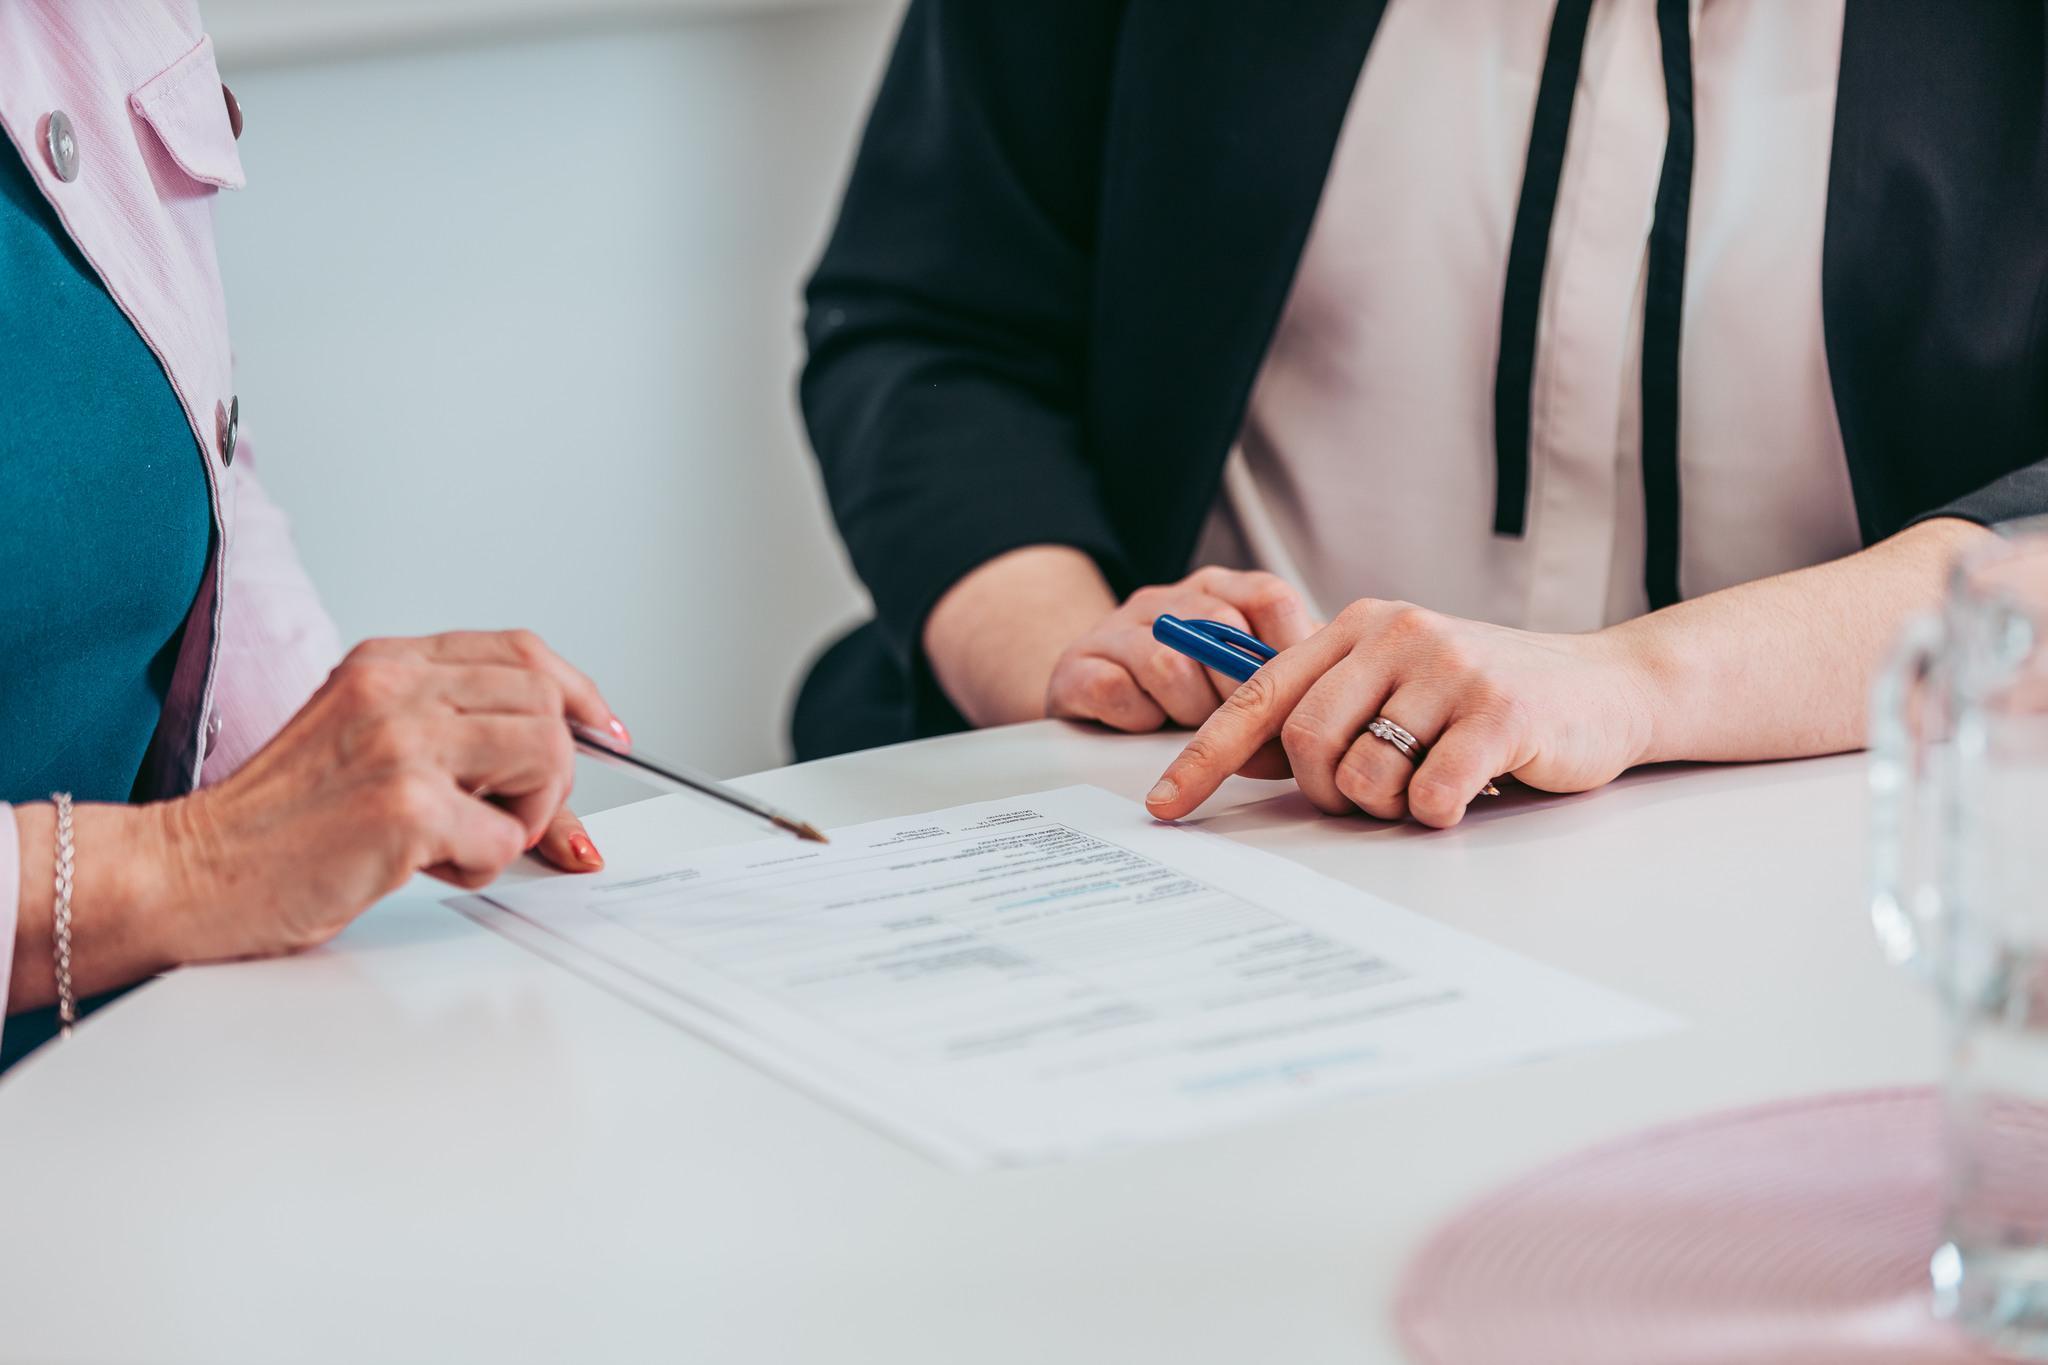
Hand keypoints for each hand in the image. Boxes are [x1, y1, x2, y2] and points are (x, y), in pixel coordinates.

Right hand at [165, 630, 622, 960]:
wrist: (188, 872)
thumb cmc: (274, 825)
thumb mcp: (370, 749)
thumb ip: (457, 740)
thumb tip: (572, 762)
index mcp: (386, 663)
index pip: (520, 652)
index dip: (578, 693)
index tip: (604, 731)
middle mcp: (394, 687)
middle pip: (546, 704)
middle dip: (550, 773)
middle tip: (507, 814)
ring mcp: (400, 741)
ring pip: (544, 757)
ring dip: (525, 816)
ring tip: (464, 839)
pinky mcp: (404, 805)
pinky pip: (503, 836)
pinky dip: (481, 863)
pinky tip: (424, 865)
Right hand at [1047, 566, 1317, 729]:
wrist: (1091, 686)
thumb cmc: (1183, 686)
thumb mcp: (1240, 669)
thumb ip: (1288, 671)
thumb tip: (1345, 692)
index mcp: (1215, 591)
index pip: (1267, 597)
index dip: (1288, 646)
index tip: (1298, 693)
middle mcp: (1167, 600)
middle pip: (1219, 632)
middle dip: (1239, 692)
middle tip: (1245, 727)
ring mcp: (1118, 629)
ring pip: (1167, 663)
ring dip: (1188, 708)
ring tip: (1190, 725)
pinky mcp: (1078, 667)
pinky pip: (1114, 689)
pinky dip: (1138, 716)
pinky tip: (1145, 723)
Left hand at [1144, 600, 1659, 827]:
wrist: (1609, 690)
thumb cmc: (1489, 698)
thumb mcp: (1401, 680)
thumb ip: (1333, 705)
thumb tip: (1246, 757)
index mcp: (1358, 627)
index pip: (1257, 696)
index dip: (1202, 756)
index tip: (1163, 806)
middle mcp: (1396, 634)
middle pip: (1307, 744)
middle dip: (1328, 794)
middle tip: (1372, 798)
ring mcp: (1449, 668)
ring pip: (1364, 776)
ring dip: (1388, 806)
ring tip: (1431, 784)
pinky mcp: (1499, 711)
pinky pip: (1429, 794)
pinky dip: (1439, 813)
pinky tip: (1469, 791)